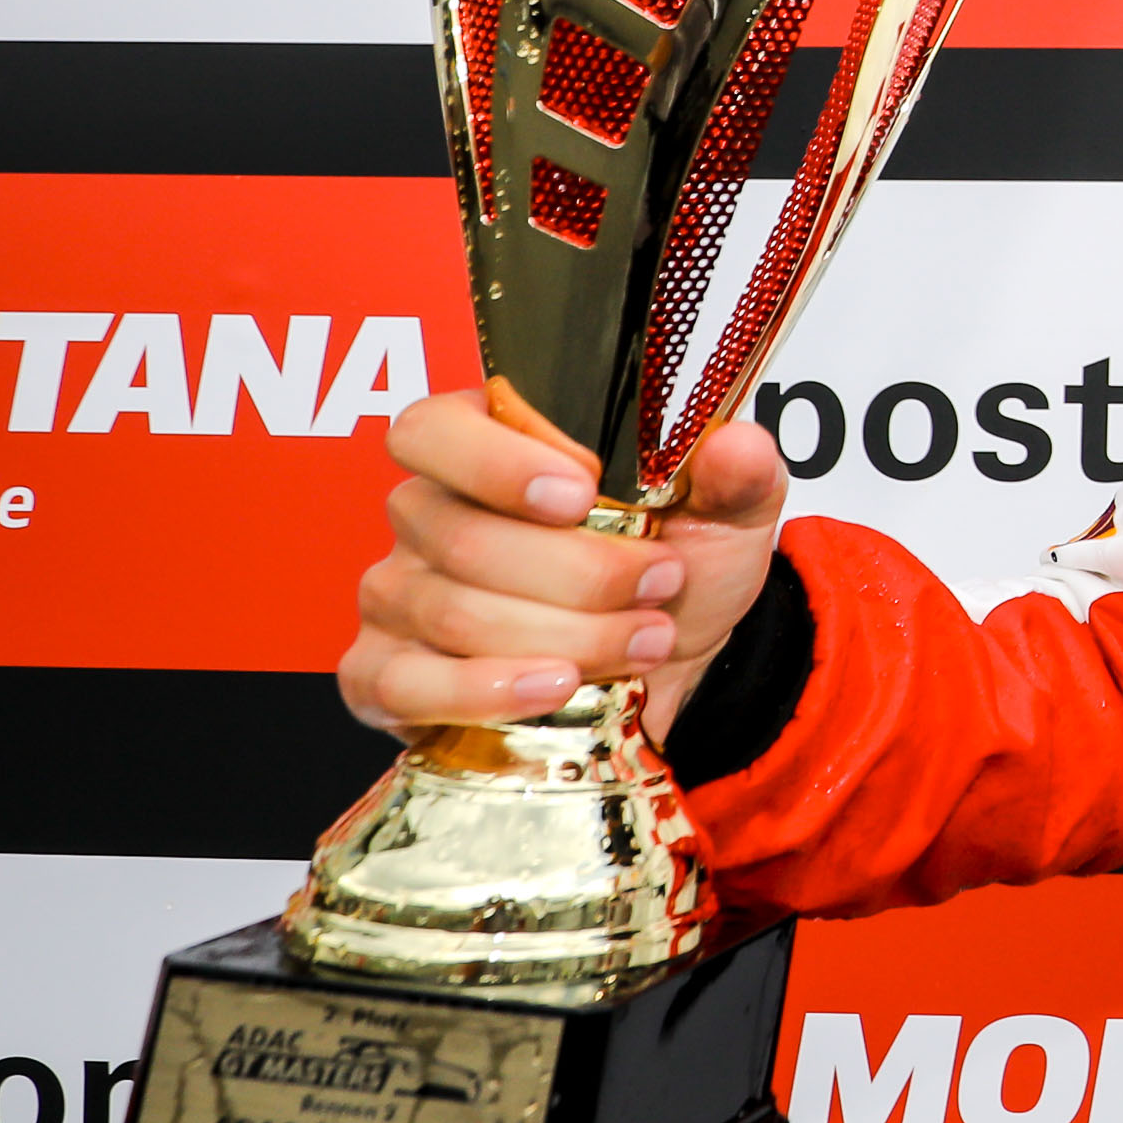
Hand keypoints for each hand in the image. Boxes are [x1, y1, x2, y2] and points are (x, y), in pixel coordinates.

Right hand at [339, 392, 789, 743]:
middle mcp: (425, 515)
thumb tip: (735, 447)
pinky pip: (407, 684)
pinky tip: (556, 688)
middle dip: (579, 571)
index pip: (435, 430)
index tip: (581, 495)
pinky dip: (487, 691)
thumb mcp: (722, 517)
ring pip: (455, 612)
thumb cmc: (671, 571)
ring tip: (647, 639)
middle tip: (660, 582)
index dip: (497, 462)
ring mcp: (396, 596)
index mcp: (482, 445)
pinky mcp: (387, 675)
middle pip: (462, 536)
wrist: (674, 667)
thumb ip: (735, 475)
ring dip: (567, 634)